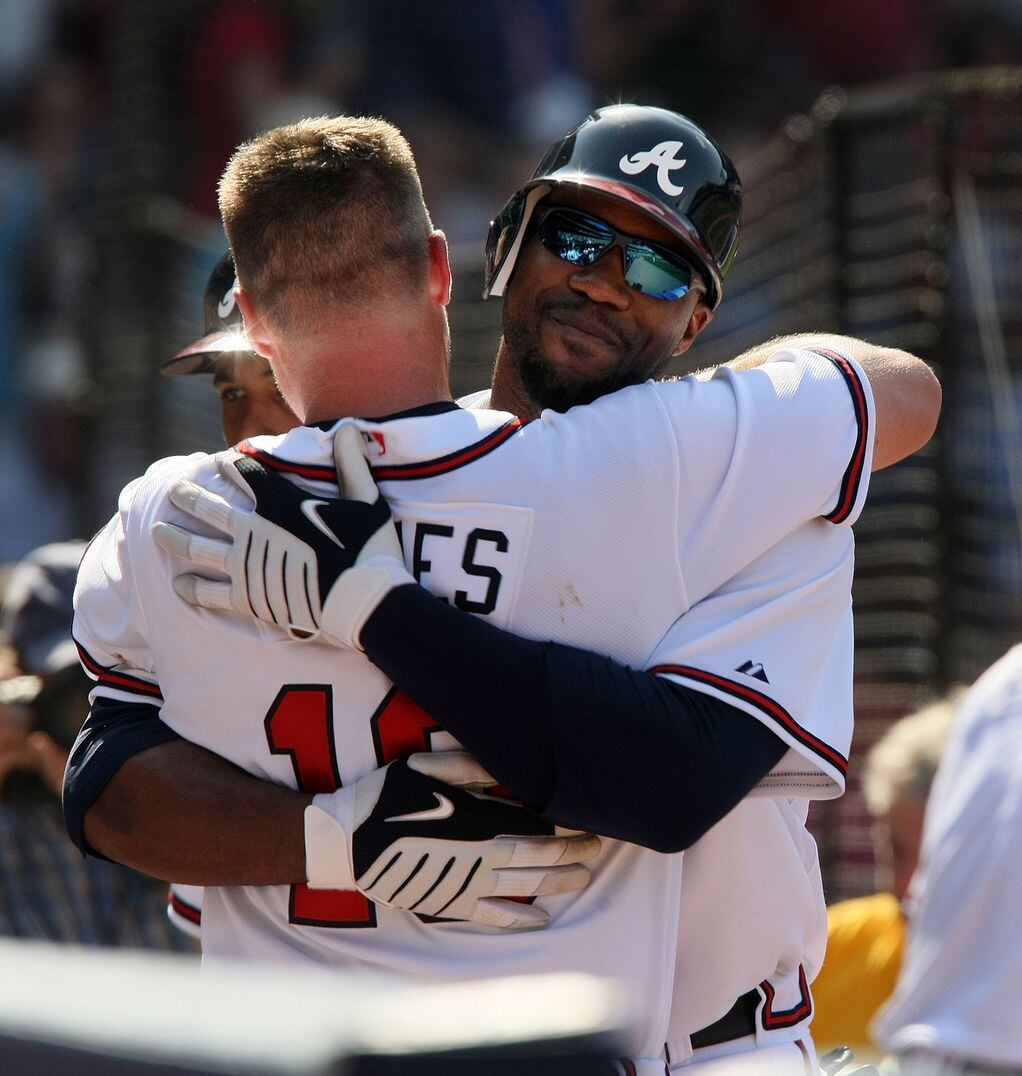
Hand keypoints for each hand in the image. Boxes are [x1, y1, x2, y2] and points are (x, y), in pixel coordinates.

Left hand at [151, 424, 412, 647]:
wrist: (362, 600)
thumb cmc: (368, 548)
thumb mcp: (366, 499)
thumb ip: (352, 463)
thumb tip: (350, 427)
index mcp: (279, 501)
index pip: (244, 473)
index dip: (229, 465)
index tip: (218, 462)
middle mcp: (254, 528)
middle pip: (209, 508)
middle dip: (188, 496)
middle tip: (172, 489)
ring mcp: (245, 564)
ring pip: (197, 547)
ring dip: (174, 537)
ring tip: (155, 530)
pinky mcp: (247, 597)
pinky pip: (209, 592)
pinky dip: (192, 588)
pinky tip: (177, 584)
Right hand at [305, 756, 599, 929]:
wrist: (346, 841)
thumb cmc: (388, 796)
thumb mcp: (428, 766)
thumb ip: (473, 766)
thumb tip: (512, 762)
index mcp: (479, 819)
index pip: (537, 825)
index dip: (567, 824)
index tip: (592, 819)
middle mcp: (480, 855)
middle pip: (540, 857)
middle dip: (573, 851)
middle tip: (599, 846)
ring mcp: (467, 885)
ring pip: (525, 888)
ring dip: (559, 883)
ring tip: (584, 877)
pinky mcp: (450, 905)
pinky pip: (495, 918)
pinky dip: (522, 920)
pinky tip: (543, 920)